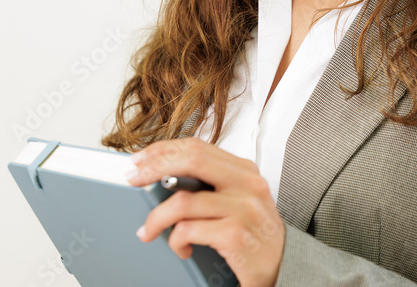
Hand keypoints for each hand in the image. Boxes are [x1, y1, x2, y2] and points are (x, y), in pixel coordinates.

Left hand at [125, 137, 285, 286]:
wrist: (284, 269)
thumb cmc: (254, 235)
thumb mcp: (236, 201)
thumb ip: (208, 184)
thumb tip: (160, 175)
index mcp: (244, 171)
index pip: (196, 146)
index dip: (162, 150)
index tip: (139, 160)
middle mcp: (246, 184)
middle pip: (190, 160)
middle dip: (154, 167)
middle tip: (133, 180)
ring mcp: (243, 208)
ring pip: (183, 200)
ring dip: (157, 217)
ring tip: (149, 230)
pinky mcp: (236, 235)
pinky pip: (189, 230)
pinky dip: (176, 241)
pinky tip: (181, 248)